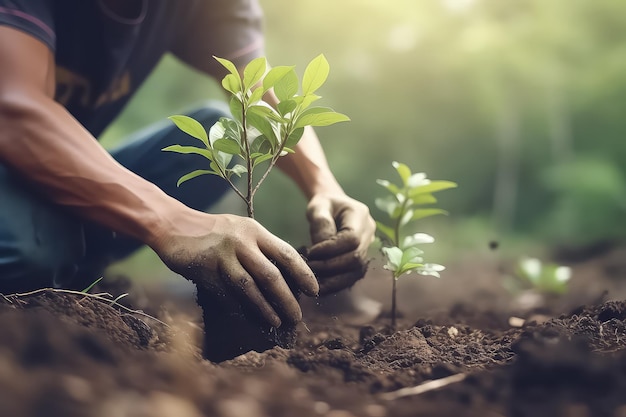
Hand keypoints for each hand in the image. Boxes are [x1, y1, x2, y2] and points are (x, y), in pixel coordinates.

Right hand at [153, 213, 318, 326]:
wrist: (174, 225)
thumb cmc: (213, 231)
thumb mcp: (241, 231)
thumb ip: (260, 248)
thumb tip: (285, 278)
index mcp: (255, 231)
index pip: (287, 253)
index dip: (303, 274)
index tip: (314, 291)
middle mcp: (241, 242)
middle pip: (271, 275)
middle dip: (287, 299)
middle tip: (297, 316)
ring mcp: (223, 256)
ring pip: (249, 287)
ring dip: (265, 308)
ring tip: (277, 322)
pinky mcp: (205, 269)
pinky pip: (226, 294)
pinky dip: (239, 308)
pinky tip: (248, 318)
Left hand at [305, 193, 375, 294]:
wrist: (334, 207)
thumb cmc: (324, 204)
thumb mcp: (318, 206)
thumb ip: (320, 223)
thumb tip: (321, 247)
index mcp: (360, 215)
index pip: (352, 239)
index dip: (331, 250)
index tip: (311, 253)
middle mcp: (369, 232)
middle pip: (356, 257)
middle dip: (331, 266)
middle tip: (308, 269)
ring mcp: (368, 247)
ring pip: (356, 270)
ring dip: (334, 279)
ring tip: (313, 281)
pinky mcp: (361, 259)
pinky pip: (352, 276)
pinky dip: (336, 283)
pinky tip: (320, 286)